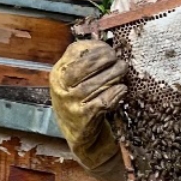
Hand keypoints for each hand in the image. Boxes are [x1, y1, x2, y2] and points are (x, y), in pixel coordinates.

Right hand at [49, 38, 127, 167]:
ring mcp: (70, 104)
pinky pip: (103, 101)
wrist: (80, 137)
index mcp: (57, 74)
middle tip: (119, 59)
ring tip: (123, 71)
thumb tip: (107, 43)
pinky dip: (115, 94)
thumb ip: (85, 63)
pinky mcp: (83, 118)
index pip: (75, 52)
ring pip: (96, 83)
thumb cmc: (81, 102)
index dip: (95, 48)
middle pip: (85, 66)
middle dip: (105, 60)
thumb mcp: (75, 81)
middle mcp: (60, 88)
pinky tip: (122, 90)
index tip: (108, 49)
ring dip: (114, 75)